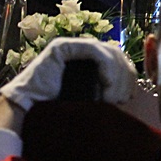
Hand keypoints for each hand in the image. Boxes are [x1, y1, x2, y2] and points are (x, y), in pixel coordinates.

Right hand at [0, 38, 136, 111]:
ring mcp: (72, 46)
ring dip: (116, 75)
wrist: (27, 114)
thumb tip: (132, 91)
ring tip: (111, 97)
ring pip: (109, 52)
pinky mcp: (62, 47)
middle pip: (117, 55)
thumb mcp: (91, 99)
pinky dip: (106, 67)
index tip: (127, 97)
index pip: (118, 60)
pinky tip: (105, 84)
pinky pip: (94, 51)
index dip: (127, 76)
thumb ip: (107, 90)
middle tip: (121, 99)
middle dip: (124, 77)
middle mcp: (81, 51)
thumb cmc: (58, 111)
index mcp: (89, 61)